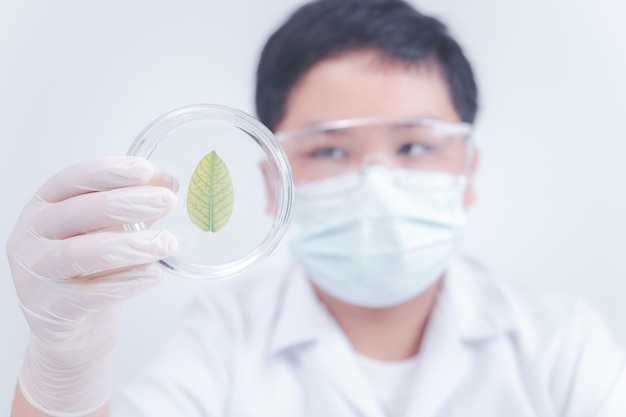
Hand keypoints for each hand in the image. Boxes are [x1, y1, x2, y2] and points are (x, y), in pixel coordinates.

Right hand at [7, 156, 177, 415]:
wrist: (72, 329)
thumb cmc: (91, 270)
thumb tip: (169, 180)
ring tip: (167, 242)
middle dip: (126, 204)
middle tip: (168, 201)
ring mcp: (36, 275)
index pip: (70, 180)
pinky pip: (89, 294)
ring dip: (129, 246)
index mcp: (43, 207)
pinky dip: (125, 282)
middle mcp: (31, 237)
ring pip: (80, 254)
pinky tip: (154, 274)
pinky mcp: (51, 310)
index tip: (145, 169)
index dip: (106, 172)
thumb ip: (135, 204)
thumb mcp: (110, 230)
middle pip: (76, 213)